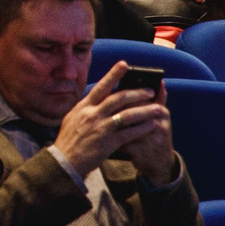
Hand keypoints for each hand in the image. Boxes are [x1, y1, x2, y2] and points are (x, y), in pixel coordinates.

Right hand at [53, 64, 171, 178]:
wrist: (65, 161)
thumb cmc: (69, 139)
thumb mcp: (73, 118)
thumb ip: (87, 108)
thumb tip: (101, 98)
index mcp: (83, 106)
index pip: (101, 87)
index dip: (113, 74)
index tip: (125, 64)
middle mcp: (92, 114)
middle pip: (119, 98)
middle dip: (137, 93)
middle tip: (151, 91)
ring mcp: (101, 128)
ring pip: (128, 115)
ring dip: (146, 111)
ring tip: (159, 108)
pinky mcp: (109, 142)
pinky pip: (130, 133)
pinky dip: (142, 128)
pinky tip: (152, 126)